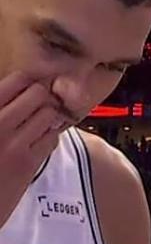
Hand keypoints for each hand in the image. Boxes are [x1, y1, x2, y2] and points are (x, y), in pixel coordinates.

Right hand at [0, 73, 68, 229]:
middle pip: (39, 93)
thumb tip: (18, 89)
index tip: (30, 88)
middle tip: (39, 106)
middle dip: (44, 98)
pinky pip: (52, 138)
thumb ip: (1, 108)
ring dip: (49, 117)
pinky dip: (50, 136)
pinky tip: (40, 141)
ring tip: (39, 123)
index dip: (29, 81)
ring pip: (50, 114)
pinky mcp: (28, 163)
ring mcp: (14, 144)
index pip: (17, 80)